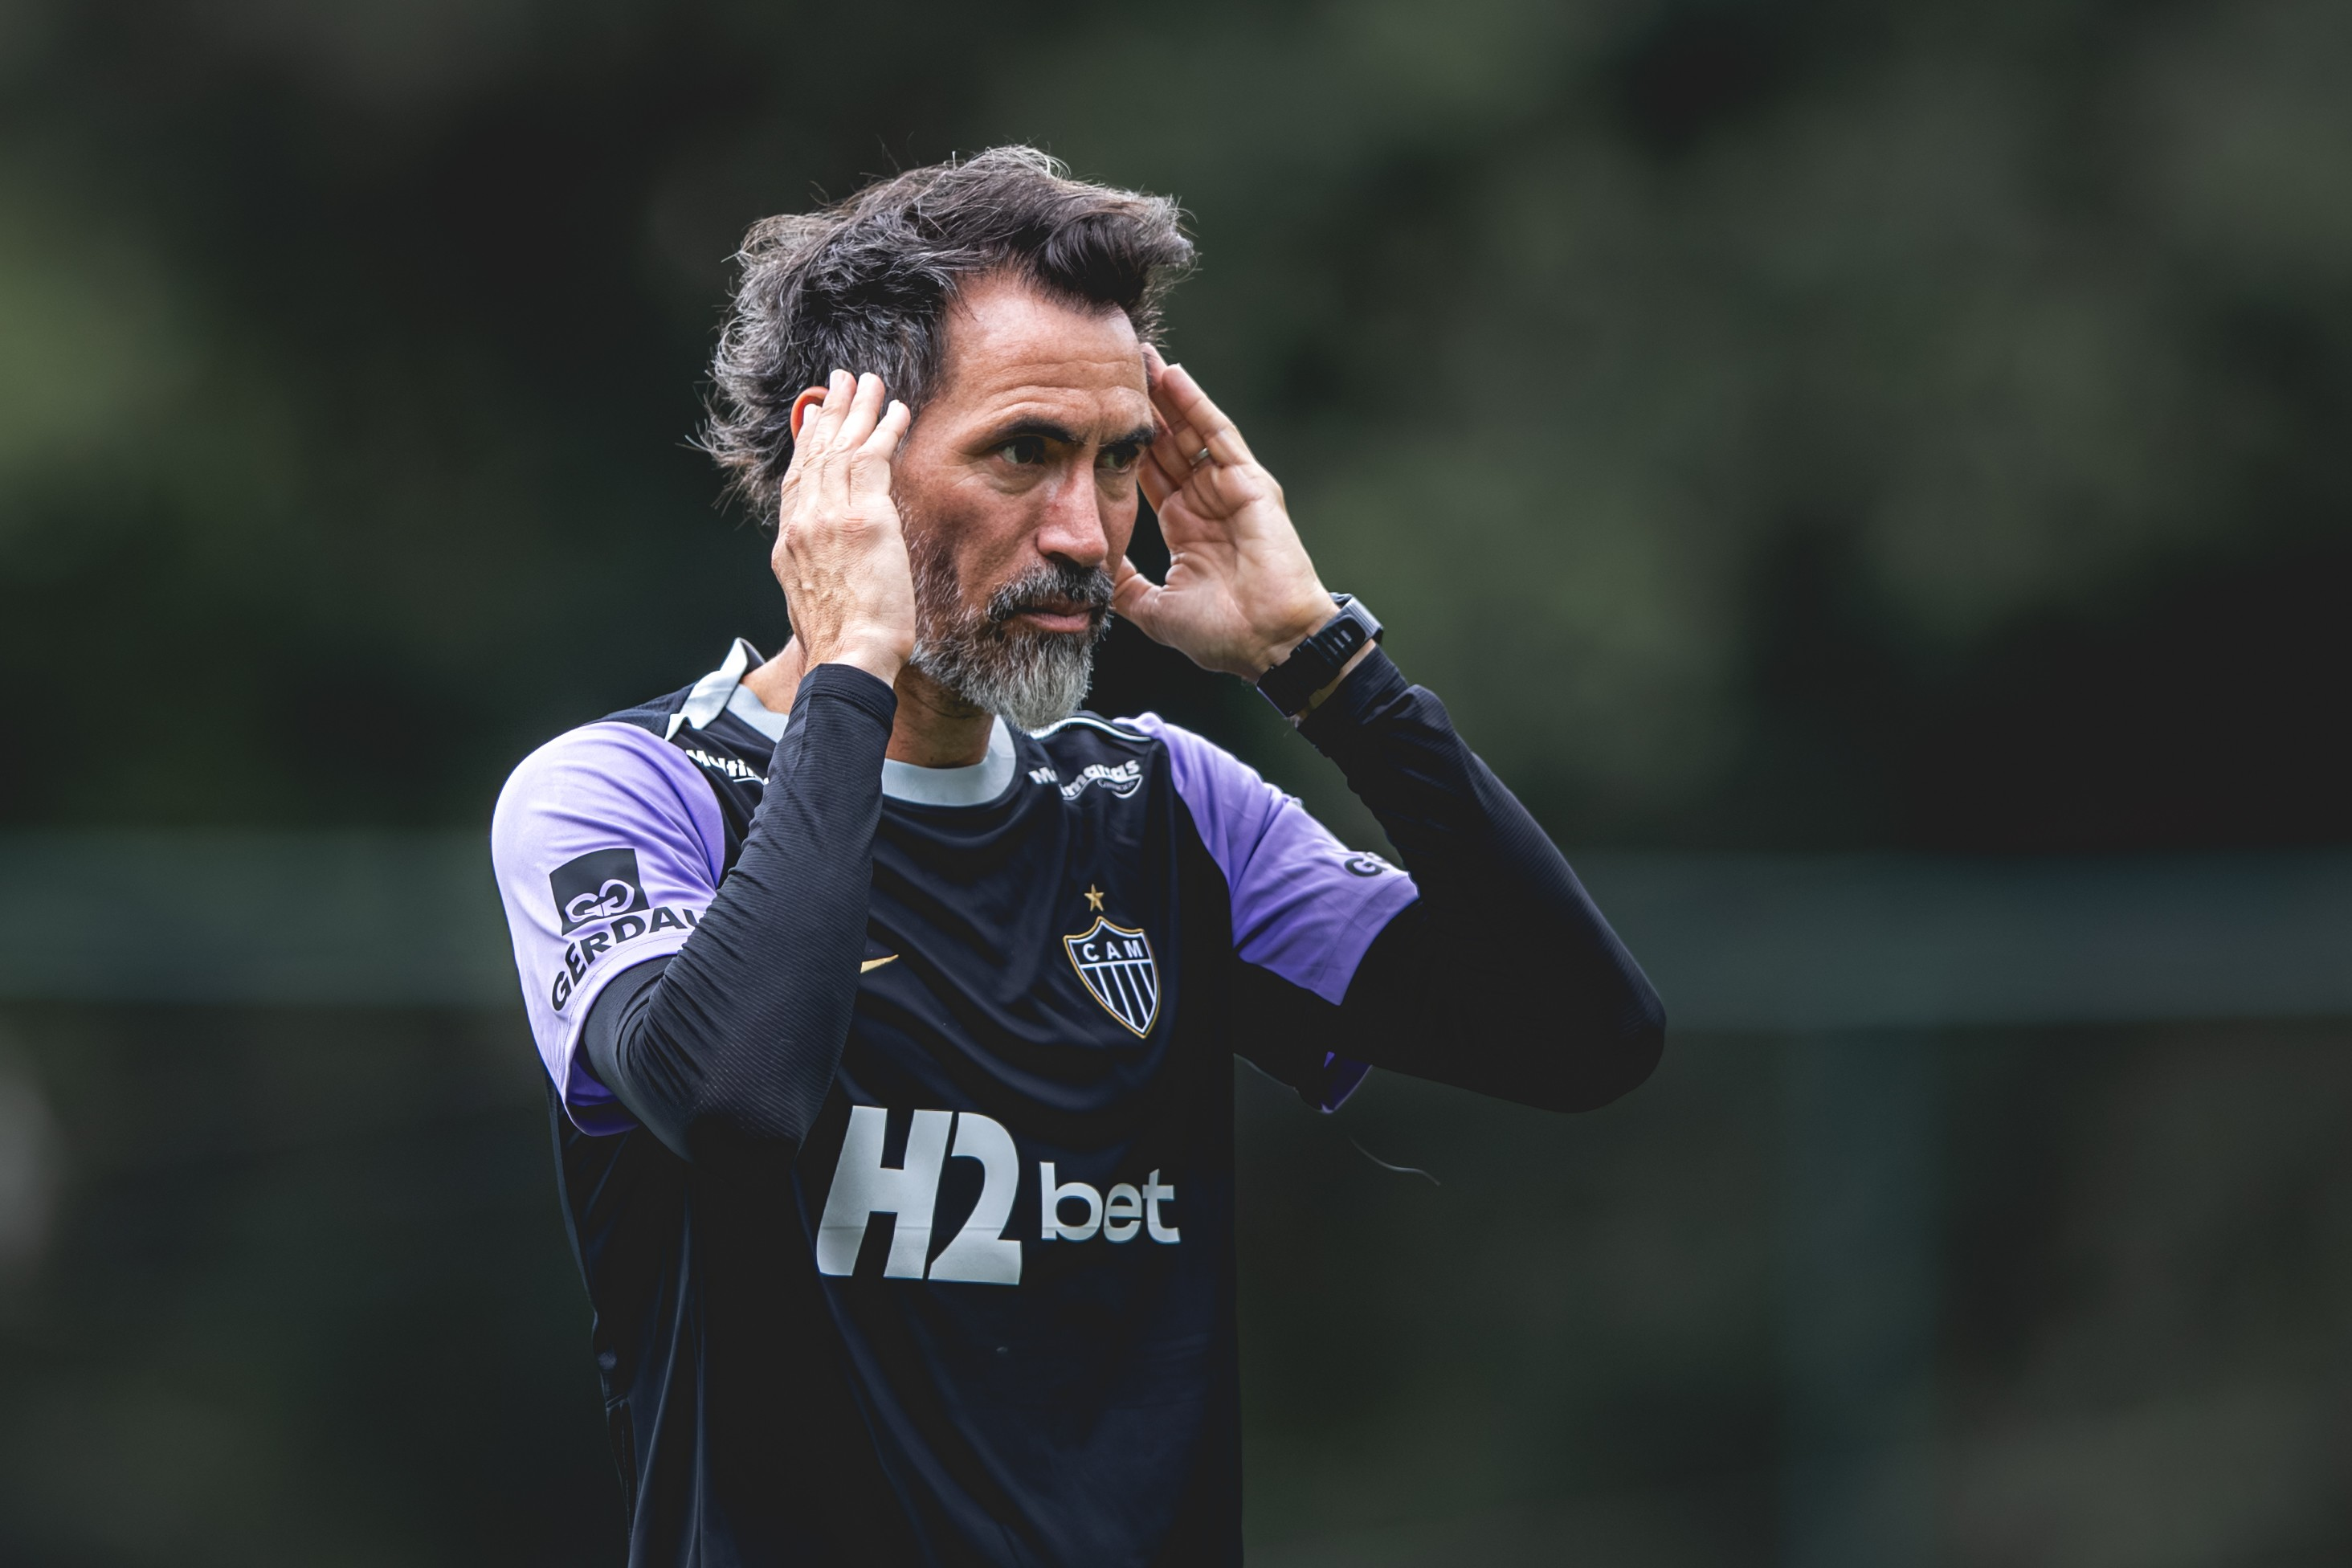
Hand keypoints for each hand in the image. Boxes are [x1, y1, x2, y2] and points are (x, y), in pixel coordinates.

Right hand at [773, 370, 915, 685]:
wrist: (848, 660)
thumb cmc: (840, 646)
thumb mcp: (814, 602)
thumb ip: (819, 571)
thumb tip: (829, 567)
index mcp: (790, 545)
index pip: (796, 480)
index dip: (806, 445)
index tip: (814, 418)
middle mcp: (804, 524)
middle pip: (816, 454)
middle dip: (830, 413)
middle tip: (840, 382)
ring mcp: (831, 519)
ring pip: (844, 448)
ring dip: (859, 409)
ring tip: (869, 381)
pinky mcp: (865, 520)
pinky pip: (875, 461)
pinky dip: (886, 431)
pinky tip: (897, 411)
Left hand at [1113, 347, 1337, 678]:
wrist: (1270, 644)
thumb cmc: (1223, 634)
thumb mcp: (1154, 609)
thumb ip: (1125, 585)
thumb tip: (1093, 566)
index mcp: (1187, 528)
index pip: (1151, 474)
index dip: (1127, 445)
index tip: (1098, 417)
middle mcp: (1207, 503)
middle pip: (1168, 445)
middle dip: (1143, 409)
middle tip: (1111, 370)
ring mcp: (1230, 490)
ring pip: (1190, 432)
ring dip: (1165, 395)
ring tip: (1138, 358)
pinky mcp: (1251, 484)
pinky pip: (1218, 436)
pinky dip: (1195, 405)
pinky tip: (1173, 375)